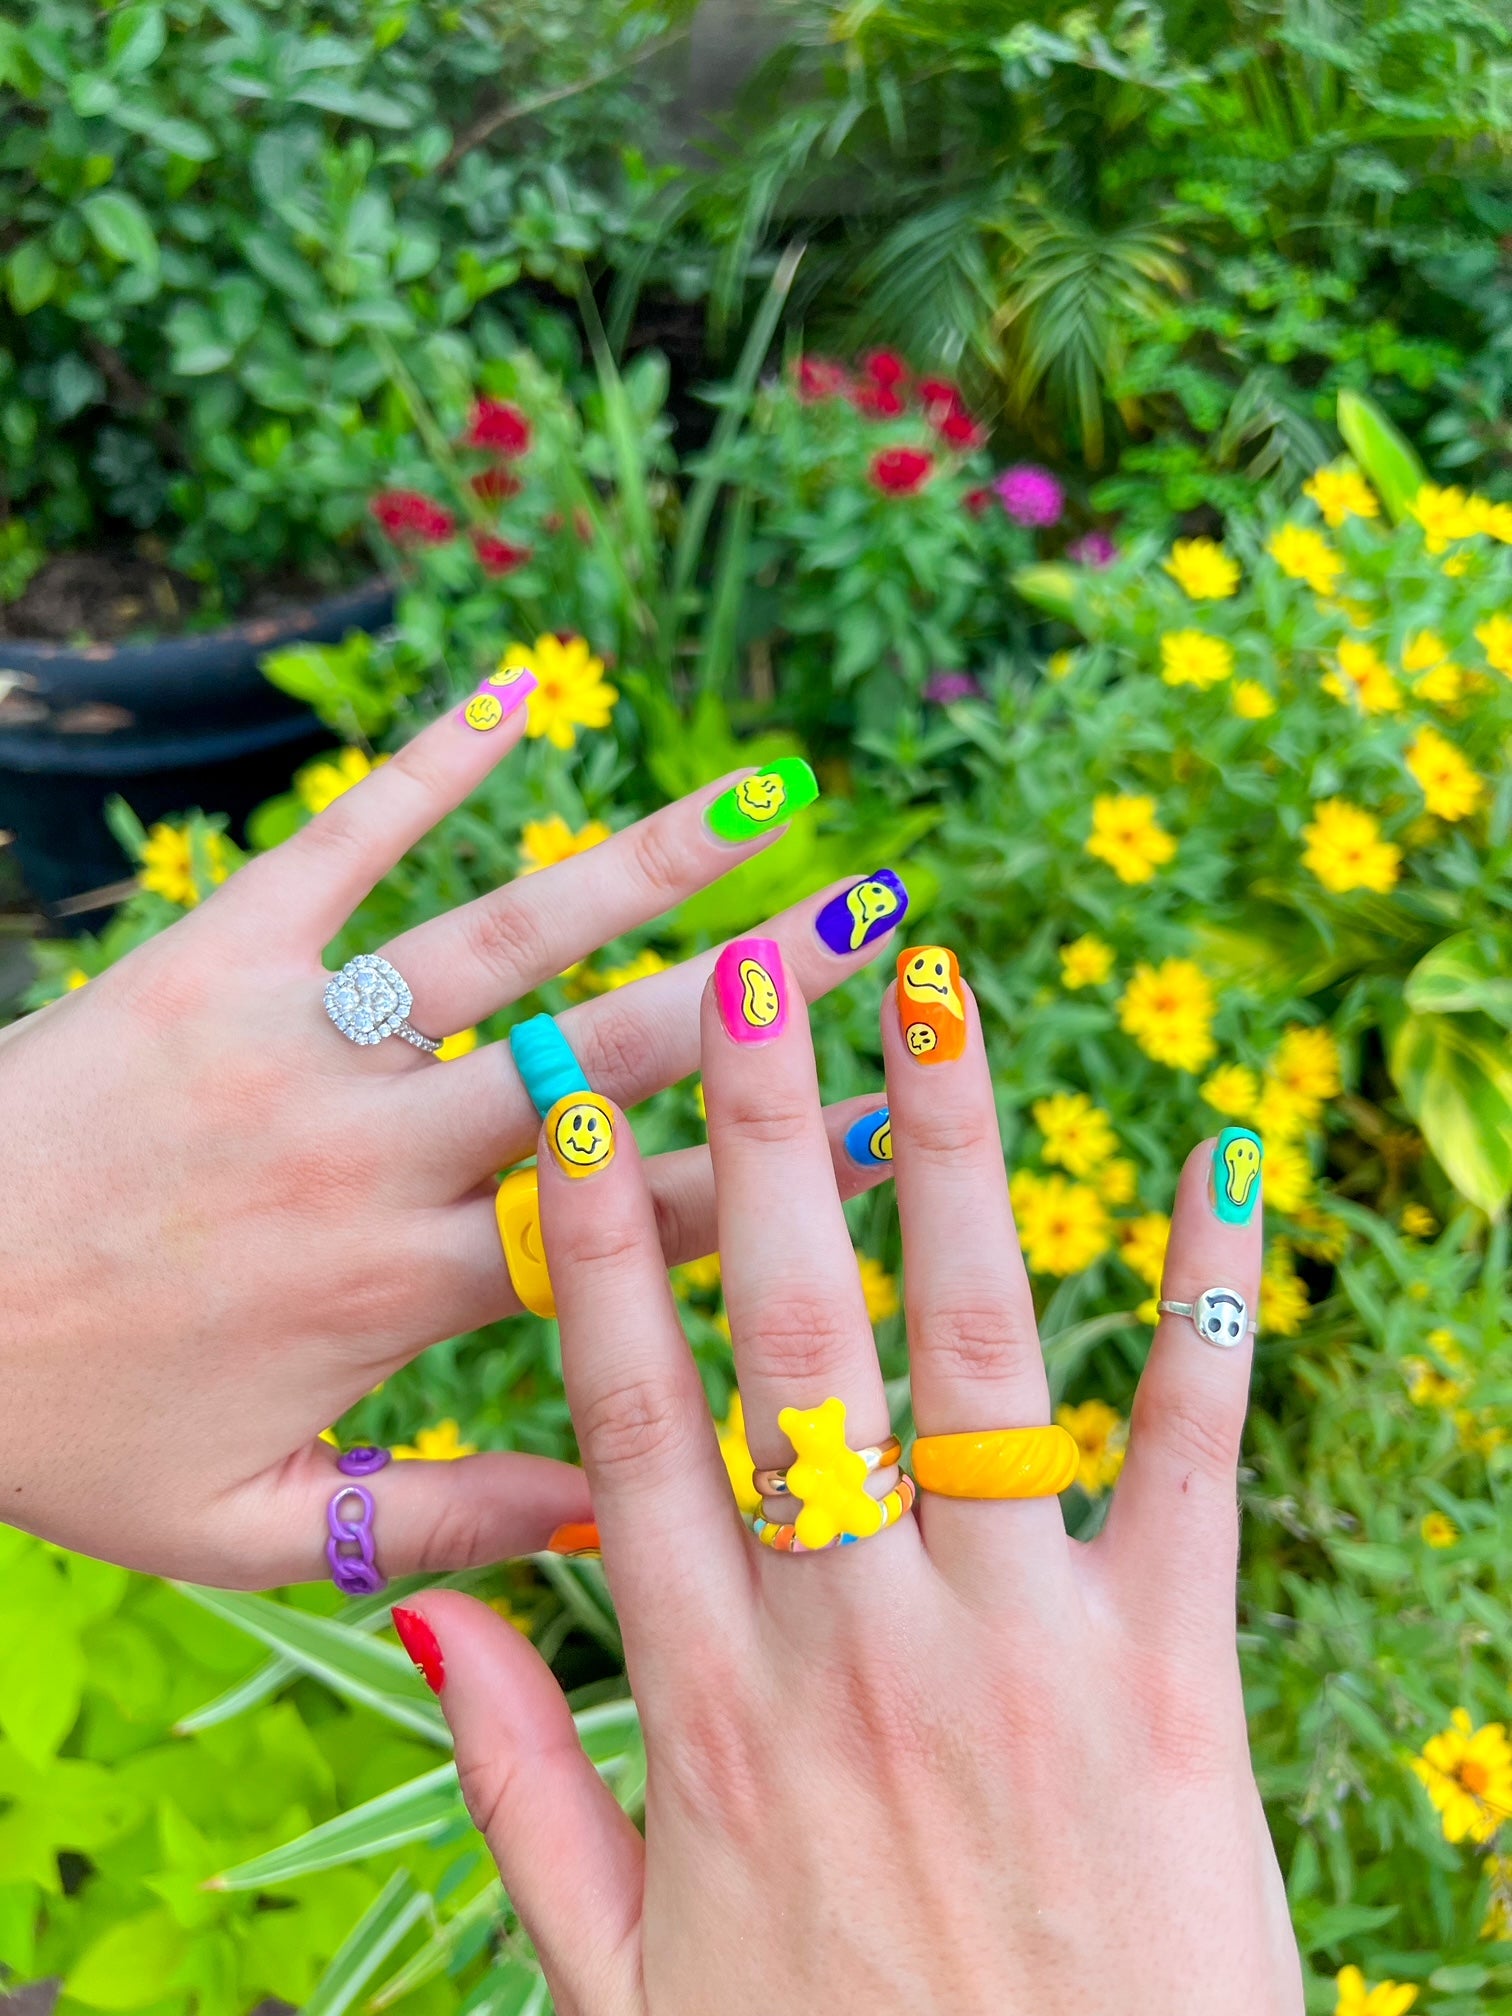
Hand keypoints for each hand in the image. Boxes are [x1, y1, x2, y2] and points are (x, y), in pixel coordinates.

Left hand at [0, 688, 899, 1585]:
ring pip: (508, 939)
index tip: (895, 1119)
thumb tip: (614, 1513)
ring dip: (649, 863)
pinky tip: (519, 689)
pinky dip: (429, 762)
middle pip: (608, 1060)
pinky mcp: (212, 954)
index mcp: (400, 1290)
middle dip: (758, 990)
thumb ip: (438, 1524)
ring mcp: (294, 1039)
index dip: (780, 1171)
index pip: (638, 1223)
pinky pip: (341, 842)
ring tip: (770, 793)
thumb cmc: (48, 1428)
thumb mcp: (240, 1532)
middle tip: (887, 922)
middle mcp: (372, 1151)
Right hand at [402, 940, 1301, 2013]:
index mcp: (711, 1712)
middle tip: (750, 971)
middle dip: (763, 1139)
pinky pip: (1192, 1455)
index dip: (595, 1251)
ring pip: (977, 1355)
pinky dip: (1206, 1301)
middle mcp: (855, 1646)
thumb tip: (435, 1610)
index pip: (632, 1423)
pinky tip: (1214, 1159)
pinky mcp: (1173, 1679)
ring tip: (936, 992)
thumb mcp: (620, 1979)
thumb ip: (522, 1789)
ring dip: (954, 1156)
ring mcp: (1022, 1651)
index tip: (577, 1111)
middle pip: (794, 1343)